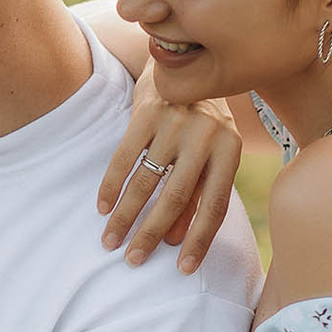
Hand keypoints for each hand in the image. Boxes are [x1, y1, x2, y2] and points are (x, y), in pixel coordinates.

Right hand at [96, 72, 242, 273]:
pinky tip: (102, 207)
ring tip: (111, 241)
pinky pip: (124, 157)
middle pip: (177, 197)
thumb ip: (197, 195)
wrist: (185, 62)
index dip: (199, 240)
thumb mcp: (211, 154)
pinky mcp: (148, 111)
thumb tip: (176, 241)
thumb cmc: (201, 121)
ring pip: (147, 180)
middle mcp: (206, 136)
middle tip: (134, 260)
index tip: (183, 269)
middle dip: (152, 233)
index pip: (215, 206)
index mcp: (230, 150)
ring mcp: (175, 122)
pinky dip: (111, 185)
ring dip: (125, 215)